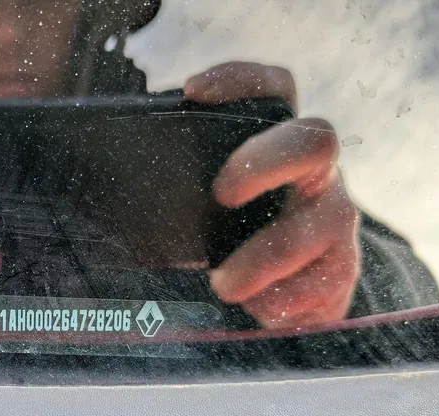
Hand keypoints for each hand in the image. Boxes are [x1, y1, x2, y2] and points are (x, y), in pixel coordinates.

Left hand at [185, 62, 360, 329]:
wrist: (275, 309)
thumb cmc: (222, 251)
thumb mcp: (197, 216)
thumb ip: (173, 197)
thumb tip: (100, 196)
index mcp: (275, 148)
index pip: (273, 90)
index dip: (240, 81)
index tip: (192, 92)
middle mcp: (314, 177)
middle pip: (314, 140)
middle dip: (263, 162)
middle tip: (221, 194)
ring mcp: (332, 222)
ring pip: (317, 224)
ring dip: (262, 258)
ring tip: (223, 285)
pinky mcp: (338, 275)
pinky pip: (318, 285)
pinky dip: (280, 301)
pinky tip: (257, 311)